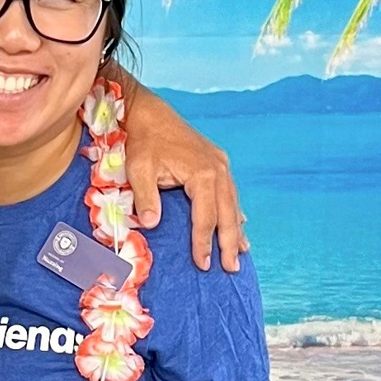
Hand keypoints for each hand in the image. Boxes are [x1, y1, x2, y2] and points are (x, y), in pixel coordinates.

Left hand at [123, 98, 248, 272]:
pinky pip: (229, 191)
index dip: (203, 242)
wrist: (149, 113)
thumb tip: (151, 224)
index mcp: (203, 174)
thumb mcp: (139, 169)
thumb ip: (146, 197)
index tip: (203, 264)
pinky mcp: (216, 160)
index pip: (205, 217)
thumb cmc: (143, 141)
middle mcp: (218, 169)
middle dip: (229, 242)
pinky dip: (233, 209)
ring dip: (236, 228)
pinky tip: (239, 222)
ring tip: (242, 251)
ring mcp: (220, 164)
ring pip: (233, 202)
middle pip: (227, 213)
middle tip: (230, 268)